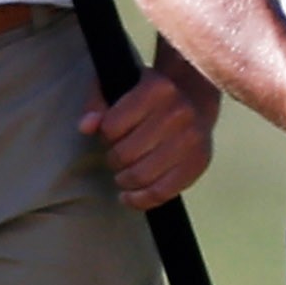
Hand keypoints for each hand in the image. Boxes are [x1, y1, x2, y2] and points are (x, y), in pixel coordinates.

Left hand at [82, 60, 216, 209]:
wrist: (195, 96)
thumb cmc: (149, 94)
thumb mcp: (120, 84)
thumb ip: (97, 102)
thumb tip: (86, 127)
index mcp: (157, 88)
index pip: (111, 126)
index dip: (105, 135)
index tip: (111, 134)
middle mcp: (178, 112)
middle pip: (125, 154)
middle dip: (113, 159)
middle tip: (116, 156)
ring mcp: (192, 139)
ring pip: (141, 176)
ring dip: (124, 180)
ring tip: (122, 175)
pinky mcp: (199, 162)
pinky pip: (162, 192)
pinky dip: (140, 200)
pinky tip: (129, 198)